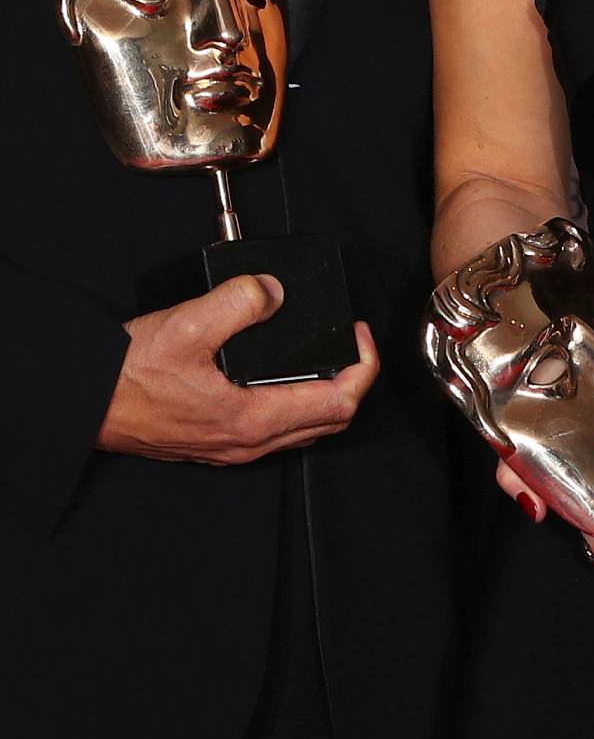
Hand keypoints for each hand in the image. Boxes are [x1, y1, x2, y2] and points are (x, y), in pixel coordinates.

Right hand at [99, 275, 377, 463]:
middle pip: (331, 420)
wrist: (85, 406)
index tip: (359, 335)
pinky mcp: (217, 442)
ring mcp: (233, 447)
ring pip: (305, 429)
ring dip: (325, 394)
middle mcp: (248, 442)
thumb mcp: (186, 326)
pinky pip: (276, 431)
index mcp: (252, 418)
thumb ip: (238, 302)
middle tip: (350, 343)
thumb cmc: (127, 377)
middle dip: (352, 381)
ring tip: (324, 356)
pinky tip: (283, 378)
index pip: (339, 402)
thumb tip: (272, 291)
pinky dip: (296, 403)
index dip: (363, 365)